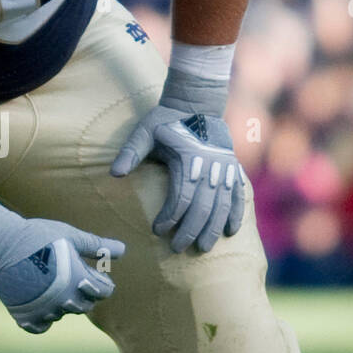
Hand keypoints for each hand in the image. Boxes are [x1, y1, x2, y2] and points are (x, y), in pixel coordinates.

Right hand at [0, 190, 124, 333]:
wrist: (1, 245)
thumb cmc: (38, 236)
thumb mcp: (70, 236)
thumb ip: (97, 246)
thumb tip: (123, 250)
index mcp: (80, 281)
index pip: (104, 292)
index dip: (100, 281)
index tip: (90, 271)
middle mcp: (65, 300)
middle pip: (85, 306)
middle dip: (82, 293)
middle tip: (67, 275)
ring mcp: (44, 311)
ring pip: (61, 315)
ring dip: (60, 303)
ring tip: (48, 283)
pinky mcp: (25, 315)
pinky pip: (40, 327)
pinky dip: (41, 319)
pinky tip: (38, 303)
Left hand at [111, 105, 244, 253]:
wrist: (196, 104)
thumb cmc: (165, 119)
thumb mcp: (144, 131)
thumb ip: (130, 152)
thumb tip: (114, 173)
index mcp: (188, 158)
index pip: (181, 197)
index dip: (170, 217)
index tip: (158, 231)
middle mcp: (210, 165)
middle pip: (202, 206)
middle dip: (191, 231)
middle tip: (178, 248)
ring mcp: (224, 167)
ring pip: (222, 205)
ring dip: (213, 228)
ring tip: (203, 248)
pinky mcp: (232, 167)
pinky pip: (237, 194)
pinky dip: (235, 213)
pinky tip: (229, 231)